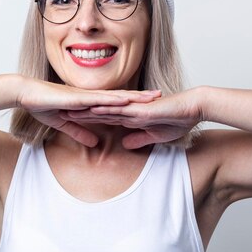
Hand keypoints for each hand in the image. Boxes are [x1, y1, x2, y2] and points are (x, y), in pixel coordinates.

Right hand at [16, 77, 161, 146]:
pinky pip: (100, 99)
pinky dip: (115, 99)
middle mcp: (91, 96)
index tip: (149, 103)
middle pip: (122, 96)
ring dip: (135, 96)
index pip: (116, 102)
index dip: (133, 102)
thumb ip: (80, 132)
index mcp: (90, 101)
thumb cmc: (43, 105)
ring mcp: (86, 95)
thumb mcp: (65, 123)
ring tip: (152, 97)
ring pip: (116, 96)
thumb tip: (94, 144)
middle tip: (161, 96)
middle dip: (141, 97)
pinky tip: (128, 100)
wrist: (27, 94)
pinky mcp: (79, 97)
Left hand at [59, 88, 202, 148]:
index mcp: (130, 116)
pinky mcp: (141, 109)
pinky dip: (105, 108)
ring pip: (104, 108)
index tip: (68, 119)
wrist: (194, 108)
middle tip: (57, 112)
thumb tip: (124, 144)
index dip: (85, 118)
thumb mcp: (154, 134)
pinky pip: (120, 109)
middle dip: (78, 113)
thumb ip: (138, 138)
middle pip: (97, 111)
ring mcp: (133, 108)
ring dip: (85, 110)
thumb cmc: (178, 120)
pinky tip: (91, 108)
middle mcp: (128, 109)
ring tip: (66, 110)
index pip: (103, 117)